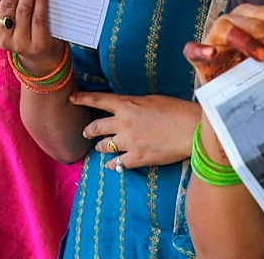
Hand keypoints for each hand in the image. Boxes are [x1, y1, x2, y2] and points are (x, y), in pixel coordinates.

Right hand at [0, 0, 66, 72]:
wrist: (38, 55)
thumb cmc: (19, 30)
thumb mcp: (4, 21)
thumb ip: (3, 2)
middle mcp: (1, 38)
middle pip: (7, 3)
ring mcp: (19, 43)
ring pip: (23, 8)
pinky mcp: (37, 44)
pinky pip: (38, 17)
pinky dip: (40, 0)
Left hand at [70, 93, 199, 169]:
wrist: (191, 129)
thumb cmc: (176, 109)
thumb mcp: (151, 100)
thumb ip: (134, 105)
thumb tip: (126, 109)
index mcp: (127, 104)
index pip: (98, 100)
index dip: (82, 99)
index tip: (72, 98)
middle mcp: (123, 123)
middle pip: (95, 127)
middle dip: (89, 131)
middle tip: (87, 132)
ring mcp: (129, 142)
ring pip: (104, 146)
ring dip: (101, 147)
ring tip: (101, 148)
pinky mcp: (137, 158)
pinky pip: (117, 164)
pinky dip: (113, 164)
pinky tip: (112, 165)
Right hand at [183, 3, 263, 82]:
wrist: (227, 96)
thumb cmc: (253, 72)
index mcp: (255, 17)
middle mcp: (235, 20)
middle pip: (258, 25)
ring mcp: (214, 36)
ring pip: (231, 30)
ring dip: (249, 42)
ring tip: (263, 58)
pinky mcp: (197, 55)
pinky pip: (193, 50)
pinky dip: (202, 50)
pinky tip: (212, 53)